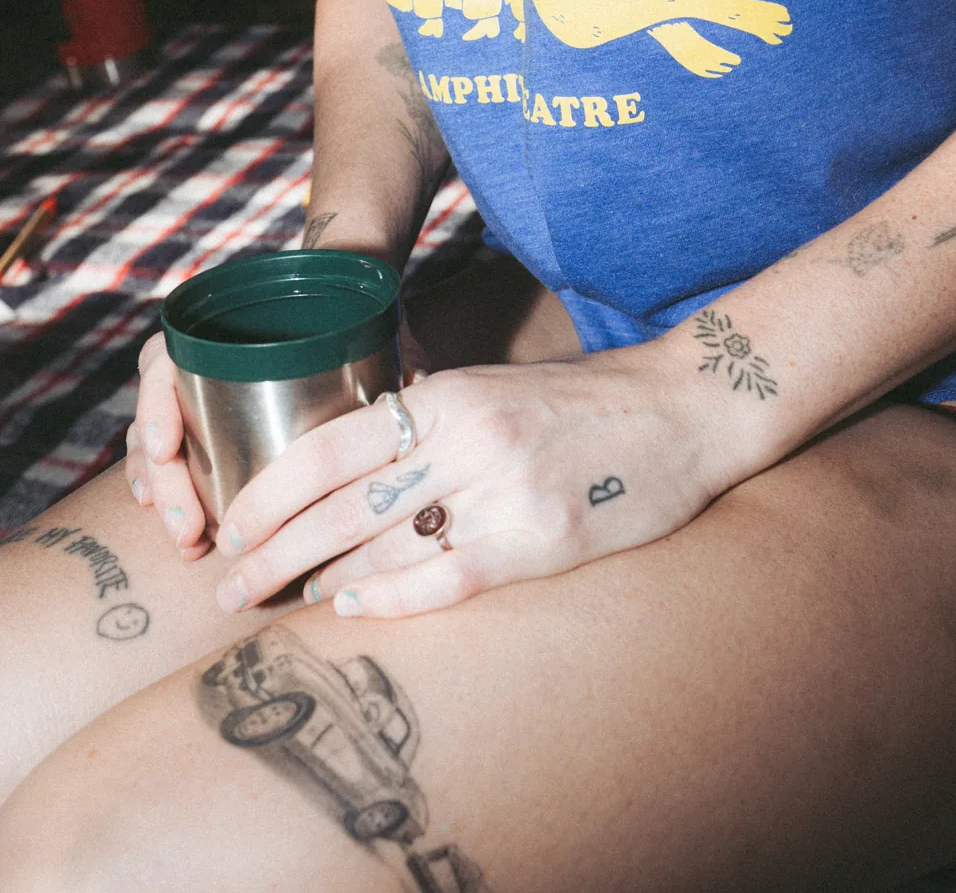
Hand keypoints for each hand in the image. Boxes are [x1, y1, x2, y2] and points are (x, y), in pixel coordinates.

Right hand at [124, 316, 429, 561]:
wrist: (347, 303)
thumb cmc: (357, 318)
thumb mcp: (373, 333)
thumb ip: (391, 356)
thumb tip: (413, 385)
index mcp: (221, 327)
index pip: (164, 363)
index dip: (156, 409)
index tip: (165, 450)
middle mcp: (198, 359)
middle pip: (155, 417)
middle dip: (161, 479)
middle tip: (188, 530)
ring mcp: (198, 391)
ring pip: (154, 444)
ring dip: (164, 495)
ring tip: (190, 540)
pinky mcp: (210, 423)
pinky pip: (170, 460)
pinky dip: (169, 495)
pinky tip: (187, 532)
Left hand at [209, 345, 718, 618]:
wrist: (685, 408)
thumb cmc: (583, 400)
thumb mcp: (493, 387)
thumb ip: (426, 421)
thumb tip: (347, 469)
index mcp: (449, 395)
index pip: (326, 448)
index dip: (266, 494)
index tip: (230, 524)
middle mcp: (468, 440)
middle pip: (339, 507)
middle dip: (272, 550)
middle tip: (229, 585)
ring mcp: (505, 493)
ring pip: (383, 548)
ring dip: (320, 580)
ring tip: (277, 599)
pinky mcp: (543, 541)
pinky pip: (446, 581)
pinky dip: (390, 599)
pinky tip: (353, 608)